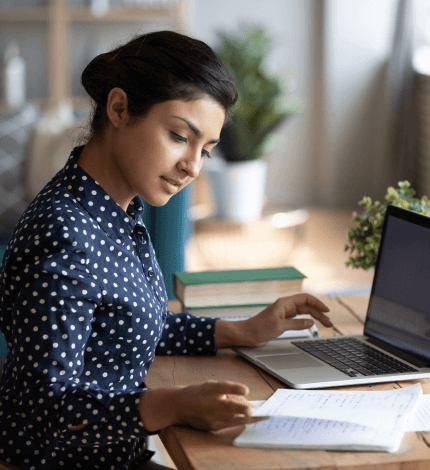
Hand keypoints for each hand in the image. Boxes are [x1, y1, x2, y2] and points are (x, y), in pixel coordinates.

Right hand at [140, 381, 268, 431]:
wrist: (178, 406)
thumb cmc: (198, 393)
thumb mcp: (210, 386)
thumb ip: (227, 391)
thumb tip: (246, 398)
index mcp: (207, 389)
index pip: (221, 387)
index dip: (234, 388)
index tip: (246, 389)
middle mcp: (207, 403)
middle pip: (227, 407)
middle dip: (243, 409)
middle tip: (257, 410)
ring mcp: (208, 417)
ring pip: (231, 418)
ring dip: (246, 416)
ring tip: (259, 414)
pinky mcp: (210, 427)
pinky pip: (228, 424)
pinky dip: (240, 421)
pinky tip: (248, 418)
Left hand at [238, 293, 331, 347]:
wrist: (246, 334)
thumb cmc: (258, 328)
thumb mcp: (279, 327)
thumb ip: (296, 324)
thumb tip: (311, 322)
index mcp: (284, 303)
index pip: (305, 299)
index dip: (317, 303)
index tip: (326, 311)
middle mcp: (285, 306)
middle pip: (306, 306)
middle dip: (319, 313)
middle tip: (329, 323)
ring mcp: (284, 313)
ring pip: (304, 312)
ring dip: (315, 317)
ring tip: (326, 325)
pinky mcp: (283, 321)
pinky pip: (298, 319)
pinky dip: (307, 321)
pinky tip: (312, 325)